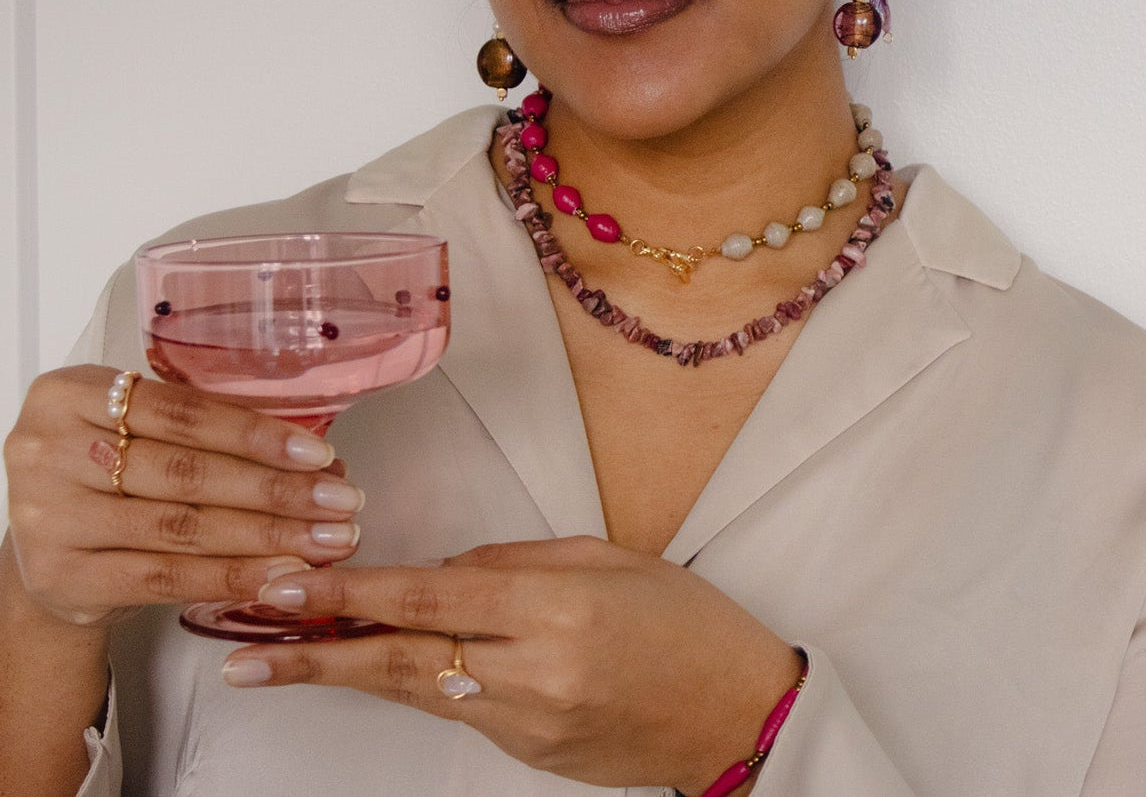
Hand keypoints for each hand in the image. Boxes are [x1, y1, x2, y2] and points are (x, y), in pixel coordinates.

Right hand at [3, 364, 366, 628]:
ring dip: (268, 535)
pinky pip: (165, 577)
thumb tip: (319, 459)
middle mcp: (47, 451)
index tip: (319, 454)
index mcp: (69, 394)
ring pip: (182, 527)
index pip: (181, 412)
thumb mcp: (140, 434)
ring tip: (328, 540)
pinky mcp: (62, 576)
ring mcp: (48, 518)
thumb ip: (212, 432)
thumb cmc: (107, 479)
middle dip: (277, 489)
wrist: (48, 553)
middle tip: (341, 501)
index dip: (256, 435)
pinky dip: (232, 576)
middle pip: (187, 472)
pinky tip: (282, 573)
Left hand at [221, 536, 801, 792]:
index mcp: (555, 609)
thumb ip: (517, 560)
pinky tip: (398, 666)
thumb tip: (445, 567)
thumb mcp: (609, 558)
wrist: (734, 711)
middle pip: (400, 662)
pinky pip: (462, 713)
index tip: (285, 586)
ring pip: (419, 693)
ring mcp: (529, 724)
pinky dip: (424, 686)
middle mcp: (533, 673)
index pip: (427, 595)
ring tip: (291, 657)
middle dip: (315, 654)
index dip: (348, 592)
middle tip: (244, 652)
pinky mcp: (530, 754)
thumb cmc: (687, 623)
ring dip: (355, 672)